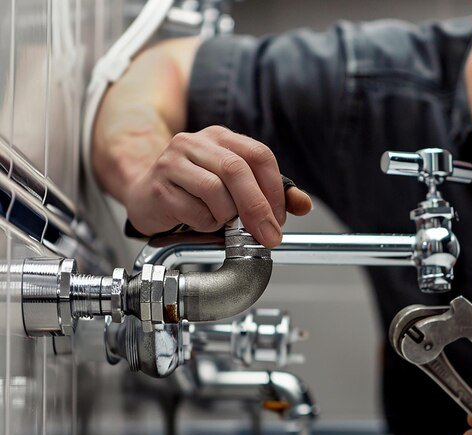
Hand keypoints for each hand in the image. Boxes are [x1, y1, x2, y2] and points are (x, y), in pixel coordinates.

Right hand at [123, 125, 311, 246]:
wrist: (143, 193)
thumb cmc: (194, 190)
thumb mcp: (235, 187)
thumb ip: (270, 194)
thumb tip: (303, 204)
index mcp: (221, 138)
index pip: (259, 155)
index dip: (275, 189)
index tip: (280, 217)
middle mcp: (196, 143)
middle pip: (237, 170)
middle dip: (258, 208)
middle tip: (268, 235)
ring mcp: (173, 161)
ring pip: (215, 191)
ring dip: (227, 216)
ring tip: (222, 222)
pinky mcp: (158, 186)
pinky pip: (193, 211)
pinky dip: (204, 224)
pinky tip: (199, 222)